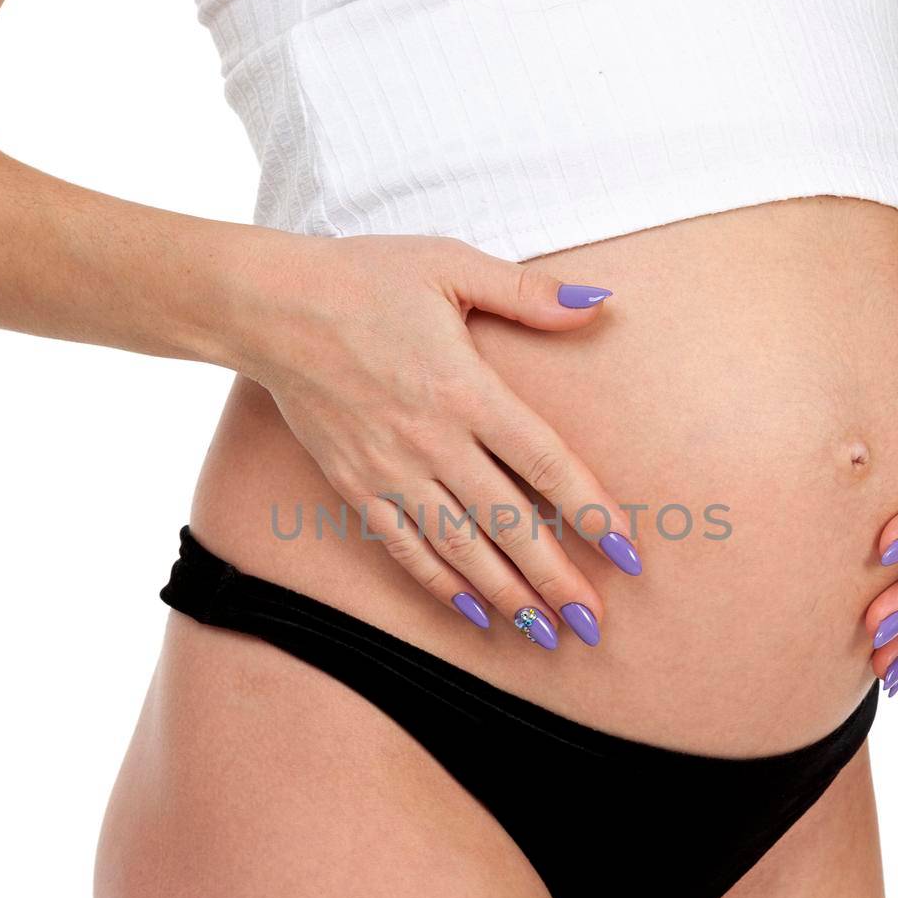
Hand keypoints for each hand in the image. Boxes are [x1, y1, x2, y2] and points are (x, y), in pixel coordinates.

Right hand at [238, 232, 641, 649]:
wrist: (269, 305)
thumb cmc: (365, 277)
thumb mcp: (451, 264)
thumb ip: (528, 293)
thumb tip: (600, 303)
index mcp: (464, 387)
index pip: (543, 463)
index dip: (591, 512)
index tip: (628, 553)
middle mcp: (430, 440)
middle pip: (507, 522)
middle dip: (555, 578)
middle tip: (594, 622)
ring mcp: (389, 470)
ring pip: (459, 548)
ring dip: (506, 595)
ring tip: (547, 633)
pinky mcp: (354, 485)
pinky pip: (404, 548)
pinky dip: (441, 585)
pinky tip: (475, 614)